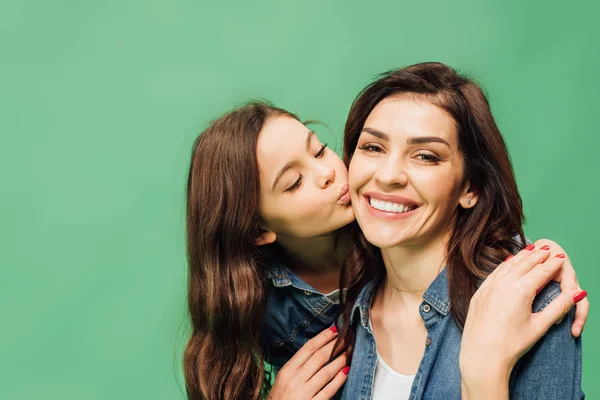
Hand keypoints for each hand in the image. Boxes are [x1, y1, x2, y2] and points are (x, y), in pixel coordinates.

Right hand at [268, 326, 348, 399]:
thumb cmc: (280, 397)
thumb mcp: (284, 377)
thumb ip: (298, 365)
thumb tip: (317, 350)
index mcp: (288, 370)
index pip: (308, 348)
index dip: (323, 337)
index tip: (334, 330)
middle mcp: (295, 379)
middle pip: (318, 357)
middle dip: (334, 346)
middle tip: (347, 338)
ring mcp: (304, 393)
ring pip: (326, 372)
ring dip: (340, 361)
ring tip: (349, 353)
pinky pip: (328, 390)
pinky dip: (338, 380)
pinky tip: (346, 372)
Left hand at [459, 245, 586, 397]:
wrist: (482, 354)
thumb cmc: (512, 344)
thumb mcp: (539, 326)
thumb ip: (559, 307)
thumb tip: (577, 294)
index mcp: (521, 291)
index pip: (541, 272)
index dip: (552, 264)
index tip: (560, 257)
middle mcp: (503, 285)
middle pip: (524, 264)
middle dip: (537, 256)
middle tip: (548, 249)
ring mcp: (488, 288)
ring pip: (508, 266)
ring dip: (521, 257)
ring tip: (531, 250)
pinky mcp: (479, 293)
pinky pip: (494, 273)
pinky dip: (504, 265)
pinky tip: (509, 262)